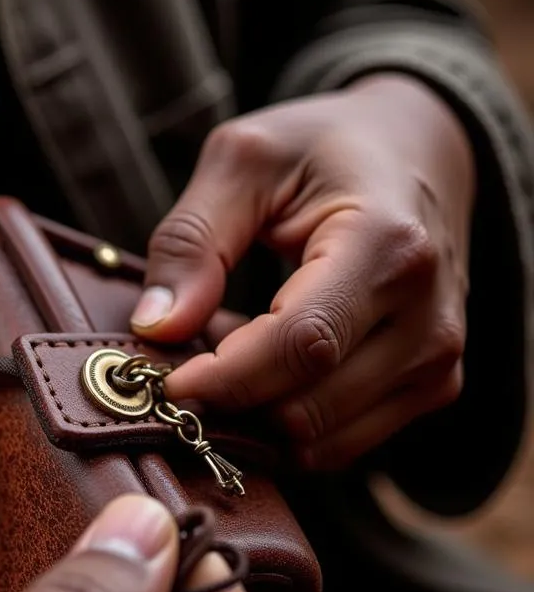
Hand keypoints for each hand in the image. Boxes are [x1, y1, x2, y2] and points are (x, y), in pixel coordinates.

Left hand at [133, 75, 473, 468]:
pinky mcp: (430, 388)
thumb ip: (192, 240)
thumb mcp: (243, 159)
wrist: (419, 152)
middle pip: (308, 407)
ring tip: (231, 347)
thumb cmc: (324, 148)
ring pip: (321, 441)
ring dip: (256, 414)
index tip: (163, 379)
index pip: (301, 345)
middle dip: (230, 398)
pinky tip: (267, 368)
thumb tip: (155, 328)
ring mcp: (436, 362)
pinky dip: (287, 422)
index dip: (223, 377)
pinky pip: (341, 444)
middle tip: (188, 352)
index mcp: (388, 246)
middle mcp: (428, 316)